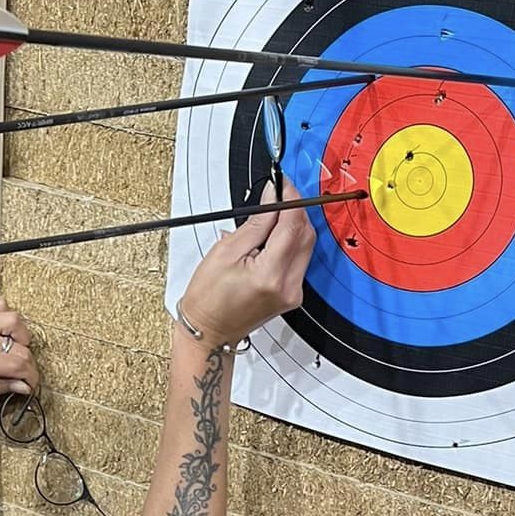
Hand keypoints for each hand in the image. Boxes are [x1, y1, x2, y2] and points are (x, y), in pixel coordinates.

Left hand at [0, 297, 40, 412]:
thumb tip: (23, 385)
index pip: (16, 364)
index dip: (31, 376)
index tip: (31, 384)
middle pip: (19, 346)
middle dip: (28, 363)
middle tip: (23, 374)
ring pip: (14, 320)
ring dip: (21, 337)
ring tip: (14, 350)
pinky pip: (0, 304)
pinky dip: (7, 317)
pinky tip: (3, 333)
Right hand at [178, 181, 315, 348]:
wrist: (209, 331)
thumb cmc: (208, 298)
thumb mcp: (226, 252)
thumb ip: (256, 222)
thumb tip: (273, 197)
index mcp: (270, 274)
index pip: (292, 225)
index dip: (289, 199)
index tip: (282, 184)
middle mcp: (288, 286)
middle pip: (306, 234)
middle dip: (294, 210)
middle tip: (277, 195)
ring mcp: (294, 292)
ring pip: (306, 246)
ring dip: (292, 226)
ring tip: (270, 217)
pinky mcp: (293, 295)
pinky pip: (299, 260)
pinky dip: (289, 243)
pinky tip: (271, 239)